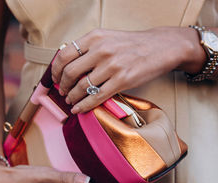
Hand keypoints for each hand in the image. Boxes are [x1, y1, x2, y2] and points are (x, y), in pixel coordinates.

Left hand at [51, 27, 204, 113]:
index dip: (56, 70)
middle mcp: (101, 50)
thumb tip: (67, 65)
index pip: (64, 55)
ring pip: (82, 87)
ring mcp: (112, 66)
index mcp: (95, 37)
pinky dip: (84, 106)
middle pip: (70, 72)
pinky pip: (97, 97)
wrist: (161, 46)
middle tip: (62, 92)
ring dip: (72, 97)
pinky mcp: (122, 80)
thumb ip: (88, 48)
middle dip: (62, 86)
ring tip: (71, 101)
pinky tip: (79, 109)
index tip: (55, 79)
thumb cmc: (132, 44)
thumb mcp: (107, 37)